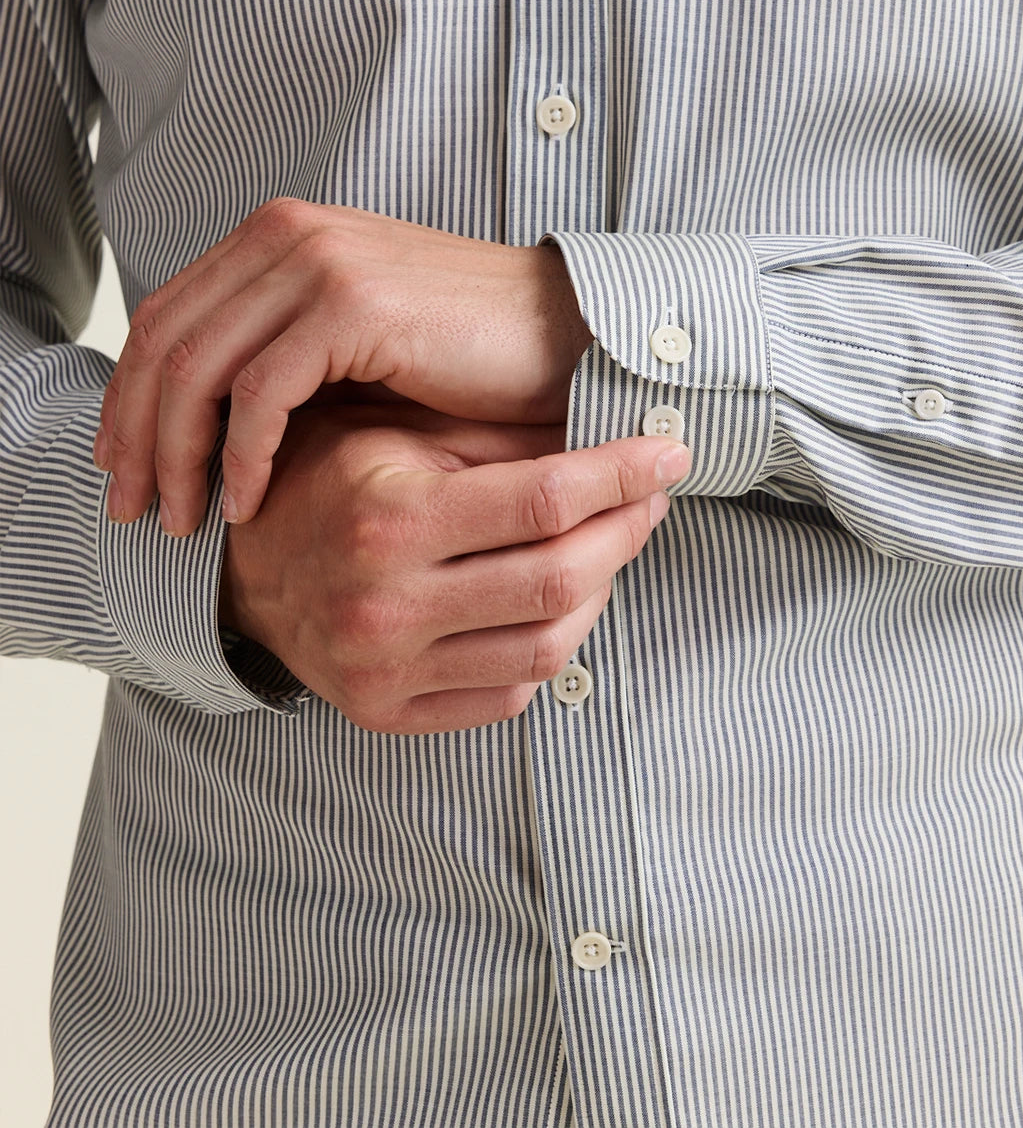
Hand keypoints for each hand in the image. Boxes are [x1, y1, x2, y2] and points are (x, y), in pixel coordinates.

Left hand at [92, 199, 594, 533]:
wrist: (566, 335)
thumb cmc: (466, 354)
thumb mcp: (351, 344)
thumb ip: (277, 355)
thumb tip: (193, 419)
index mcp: (279, 235)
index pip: (166, 316)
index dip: (127, 398)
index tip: (122, 469)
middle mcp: (288, 234)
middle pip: (165, 343)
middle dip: (134, 436)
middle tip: (131, 510)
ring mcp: (319, 262)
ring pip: (198, 370)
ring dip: (177, 456)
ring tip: (179, 522)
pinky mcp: (352, 305)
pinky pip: (260, 394)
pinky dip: (239, 456)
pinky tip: (243, 504)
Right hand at [218, 399, 690, 734]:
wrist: (240, 573)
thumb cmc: (328, 480)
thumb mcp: (395, 433)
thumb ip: (495, 437)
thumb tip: (607, 424)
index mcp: (388, 513)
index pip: (544, 499)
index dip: (622, 474)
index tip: (667, 452)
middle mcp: (385, 600)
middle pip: (560, 578)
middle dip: (627, 532)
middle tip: (652, 498)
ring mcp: (385, 668)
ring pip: (547, 645)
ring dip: (601, 592)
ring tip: (611, 547)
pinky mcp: (388, 712)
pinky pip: (509, 692)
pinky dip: (552, 647)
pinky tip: (561, 602)